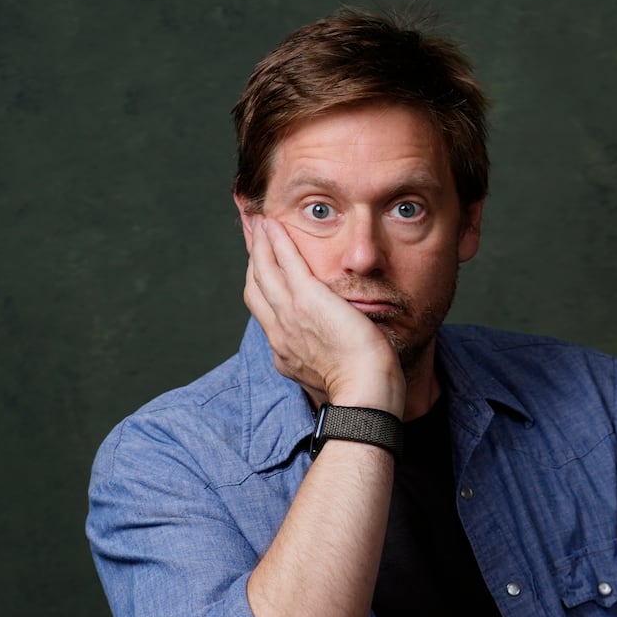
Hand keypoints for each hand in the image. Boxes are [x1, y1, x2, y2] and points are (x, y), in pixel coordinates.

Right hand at [242, 216, 404, 414]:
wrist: (365, 395)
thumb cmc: (363, 391)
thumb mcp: (335, 376)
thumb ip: (329, 361)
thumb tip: (335, 356)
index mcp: (286, 353)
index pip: (266, 313)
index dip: (260, 287)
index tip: (259, 269)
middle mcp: (280, 333)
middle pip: (255, 288)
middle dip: (252, 259)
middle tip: (251, 235)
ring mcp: (289, 316)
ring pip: (263, 271)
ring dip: (259, 243)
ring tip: (258, 221)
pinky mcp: (307, 300)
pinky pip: (284, 262)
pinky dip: (276, 240)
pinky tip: (274, 223)